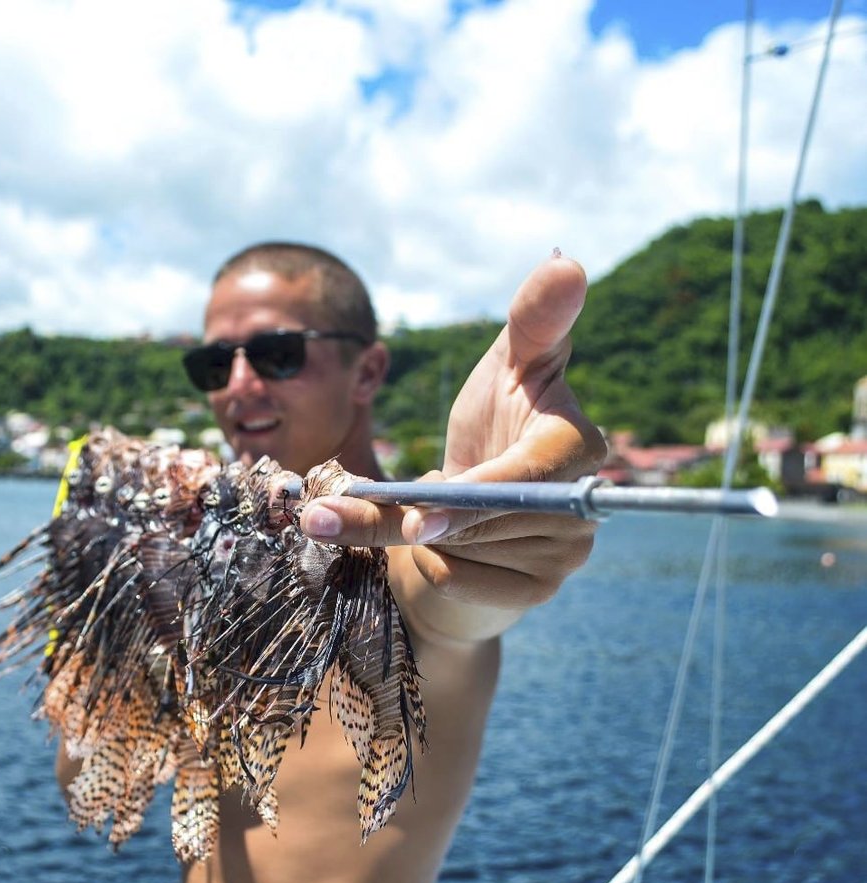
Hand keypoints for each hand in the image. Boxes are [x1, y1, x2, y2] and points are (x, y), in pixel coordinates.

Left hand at [301, 253, 606, 628]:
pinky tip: (435, 548)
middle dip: (400, 518)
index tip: (416, 522)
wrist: (478, 504)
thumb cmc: (493, 423)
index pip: (529, 480)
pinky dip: (426, 570)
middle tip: (327, 514)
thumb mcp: (505, 367)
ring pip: (458, 559)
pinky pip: (458, 588)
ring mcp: (562, 560)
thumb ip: (533, 320)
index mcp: (576, 448)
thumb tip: (568, 260)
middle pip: (479, 524)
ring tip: (407, 518)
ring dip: (404, 542)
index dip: (474, 499)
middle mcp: (581, 511)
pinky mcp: (534, 595)